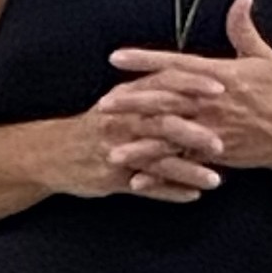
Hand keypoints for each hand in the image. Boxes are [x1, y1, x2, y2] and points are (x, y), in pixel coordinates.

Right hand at [38, 69, 231, 200]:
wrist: (49, 154)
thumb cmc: (96, 125)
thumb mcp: (120, 99)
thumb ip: (155, 89)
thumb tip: (198, 76)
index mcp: (127, 97)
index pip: (164, 84)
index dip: (193, 85)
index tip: (222, 89)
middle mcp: (120, 121)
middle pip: (162, 123)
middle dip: (194, 134)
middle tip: (222, 144)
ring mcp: (115, 151)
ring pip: (157, 161)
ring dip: (187, 171)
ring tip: (215, 180)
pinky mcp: (110, 178)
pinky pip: (145, 188)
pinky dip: (169, 193)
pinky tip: (192, 196)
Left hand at [112, 0, 271, 192]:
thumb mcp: (263, 58)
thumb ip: (243, 30)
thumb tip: (241, 0)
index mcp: (220, 76)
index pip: (176, 64)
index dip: (145, 59)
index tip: (117, 57)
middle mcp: (212, 102)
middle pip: (166, 100)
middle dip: (133, 101)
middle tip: (104, 103)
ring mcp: (211, 129)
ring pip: (169, 135)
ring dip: (139, 143)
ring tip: (111, 147)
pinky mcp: (214, 153)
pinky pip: (182, 164)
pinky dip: (160, 174)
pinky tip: (137, 179)